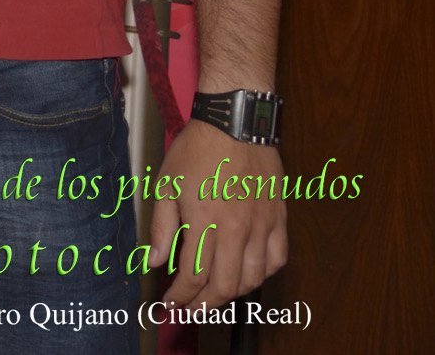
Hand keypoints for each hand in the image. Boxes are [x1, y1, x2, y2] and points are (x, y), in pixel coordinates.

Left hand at [153, 120, 286, 310]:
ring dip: (233, 294)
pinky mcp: (279, 219)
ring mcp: (262, 226)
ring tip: (215, 294)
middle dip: (205, 305)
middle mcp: (237, 231)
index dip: (180, 297)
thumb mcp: (166, 186)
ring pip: (253, 279)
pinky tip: (248, 274)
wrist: (236, 125)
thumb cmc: (196, 152)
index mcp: (205, 223)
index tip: (170, 305)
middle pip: (225, 287)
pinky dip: (263, 274)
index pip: (193, 276)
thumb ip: (162, 229)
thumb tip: (155, 263)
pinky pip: (277, 259)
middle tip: (191, 309)